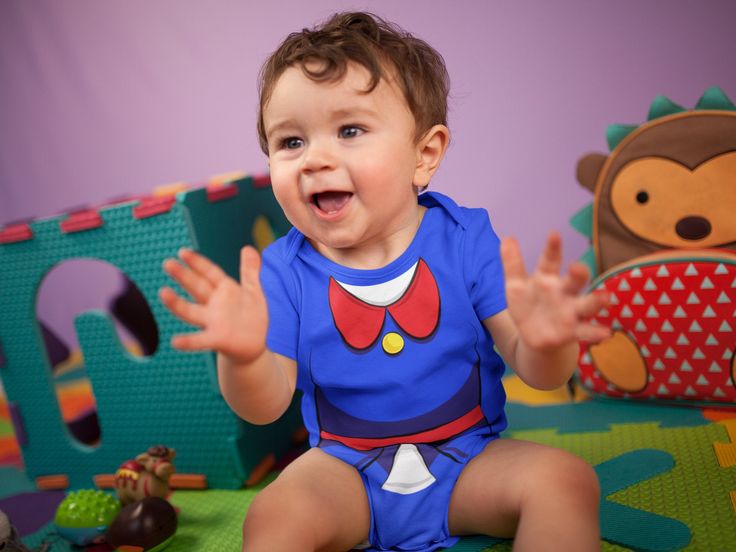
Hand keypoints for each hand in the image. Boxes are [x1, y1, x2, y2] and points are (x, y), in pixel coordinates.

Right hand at [159, 245, 267, 363]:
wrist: (256, 343)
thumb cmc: (252, 315)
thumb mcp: (253, 291)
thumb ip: (250, 271)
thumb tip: (248, 247)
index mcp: (225, 290)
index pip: (210, 273)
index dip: (198, 263)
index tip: (182, 252)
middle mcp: (215, 304)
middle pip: (198, 288)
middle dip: (183, 276)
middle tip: (167, 263)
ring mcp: (214, 322)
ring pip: (192, 311)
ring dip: (177, 304)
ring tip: (163, 293)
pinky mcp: (218, 339)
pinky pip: (201, 340)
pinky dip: (188, 341)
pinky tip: (174, 342)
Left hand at [500, 232, 609, 350]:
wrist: (534, 335)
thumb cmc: (527, 304)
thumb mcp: (515, 285)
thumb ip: (512, 263)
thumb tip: (507, 237)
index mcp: (546, 277)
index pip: (550, 260)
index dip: (552, 248)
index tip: (554, 234)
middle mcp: (563, 291)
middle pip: (574, 280)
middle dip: (578, 273)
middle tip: (577, 268)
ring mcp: (570, 311)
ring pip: (586, 304)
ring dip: (596, 301)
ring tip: (605, 297)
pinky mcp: (573, 331)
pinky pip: (586, 331)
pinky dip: (596, 332)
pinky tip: (606, 333)